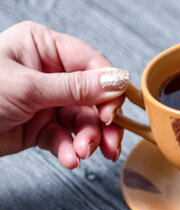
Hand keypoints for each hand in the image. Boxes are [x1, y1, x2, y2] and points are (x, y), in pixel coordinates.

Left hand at [0, 21, 128, 167]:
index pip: (92, 65)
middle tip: (108, 143)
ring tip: (82, 153)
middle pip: (92, 98)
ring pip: (82, 122)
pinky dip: (70, 150)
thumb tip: (118, 81)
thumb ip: (76, 87)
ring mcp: (46, 101)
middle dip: (101, 124)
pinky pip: (66, 138)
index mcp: (44, 48)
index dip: (108, 90)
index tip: (113, 113)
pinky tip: (69, 158)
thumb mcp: (28, 88)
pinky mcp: (41, 127)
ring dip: (87, 140)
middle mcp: (49, 73)